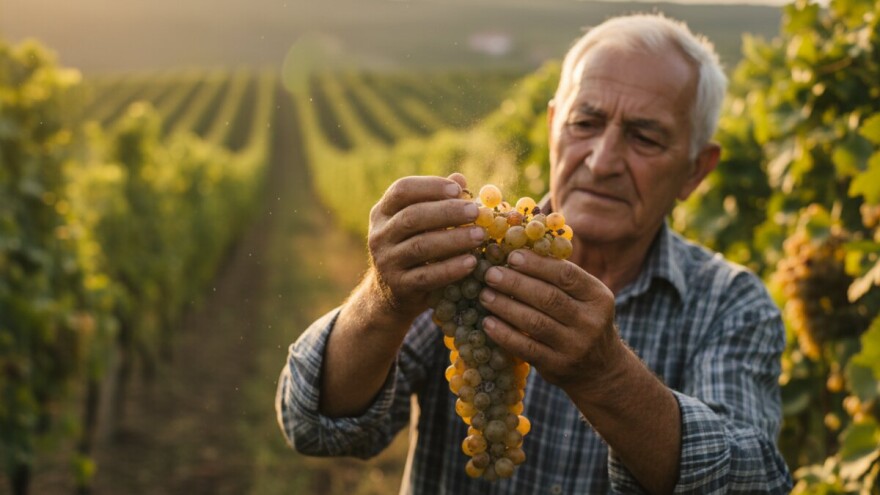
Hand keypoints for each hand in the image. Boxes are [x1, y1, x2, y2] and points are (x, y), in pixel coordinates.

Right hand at [366, 173, 483, 321]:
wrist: (393, 293)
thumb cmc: (415, 248)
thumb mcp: (421, 224)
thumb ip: (438, 202)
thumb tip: (459, 179)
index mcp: (383, 212)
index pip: (401, 190)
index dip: (430, 186)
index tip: (458, 190)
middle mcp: (379, 235)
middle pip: (412, 217)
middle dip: (447, 212)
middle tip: (475, 212)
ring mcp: (386, 262)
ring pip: (420, 246)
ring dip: (454, 239)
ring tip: (480, 235)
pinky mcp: (399, 286)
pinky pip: (427, 276)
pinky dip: (451, 268)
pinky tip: (471, 262)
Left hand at [477, 249, 621, 394]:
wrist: (600, 369)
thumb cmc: (582, 321)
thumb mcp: (584, 298)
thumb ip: (559, 277)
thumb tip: (518, 249)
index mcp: (598, 296)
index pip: (566, 275)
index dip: (537, 264)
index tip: (512, 256)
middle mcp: (590, 321)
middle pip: (548, 297)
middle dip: (515, 283)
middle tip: (491, 274)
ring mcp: (575, 346)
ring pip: (535, 322)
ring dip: (505, 307)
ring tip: (485, 295)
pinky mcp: (557, 366)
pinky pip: (526, 348)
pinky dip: (504, 334)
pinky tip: (488, 323)